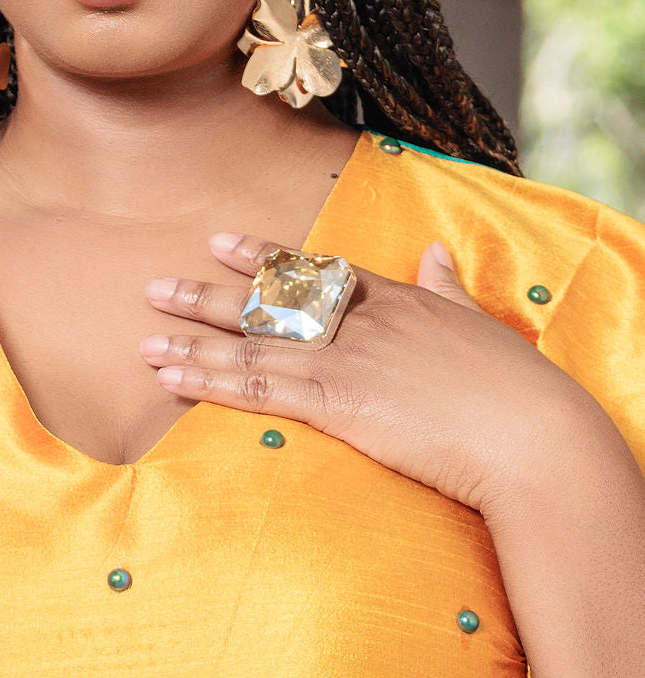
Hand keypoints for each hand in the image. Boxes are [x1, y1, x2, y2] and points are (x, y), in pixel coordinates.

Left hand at [141, 233, 602, 515]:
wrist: (532, 434)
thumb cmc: (515, 388)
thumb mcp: (478, 324)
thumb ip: (446, 287)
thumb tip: (435, 253)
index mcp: (395, 298)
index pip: (314, 270)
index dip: (263, 258)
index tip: (221, 243)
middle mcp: (361, 319)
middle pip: (269, 303)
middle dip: (207, 297)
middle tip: (155, 288)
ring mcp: (347, 356)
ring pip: (252, 343)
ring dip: (193, 341)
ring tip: (145, 338)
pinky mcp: (339, 399)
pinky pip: (258, 385)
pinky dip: (210, 379)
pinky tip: (173, 376)